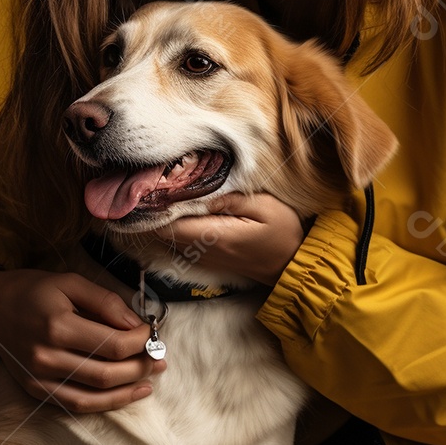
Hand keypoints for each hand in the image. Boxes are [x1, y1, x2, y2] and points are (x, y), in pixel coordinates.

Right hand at [0, 266, 165, 412]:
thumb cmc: (33, 290)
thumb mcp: (70, 282)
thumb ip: (106, 302)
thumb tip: (136, 324)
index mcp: (57, 326)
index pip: (112, 344)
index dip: (141, 341)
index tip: (153, 333)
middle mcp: (46, 357)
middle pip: (107, 373)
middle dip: (140, 366)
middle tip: (160, 357)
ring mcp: (39, 378)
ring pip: (94, 395)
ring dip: (129, 390)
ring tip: (152, 378)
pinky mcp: (35, 390)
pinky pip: (76, 404)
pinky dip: (106, 404)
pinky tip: (128, 394)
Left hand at [153, 192, 307, 286]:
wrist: (292, 263)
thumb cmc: (283, 232)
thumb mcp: (265, 206)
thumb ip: (231, 199)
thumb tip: (201, 190)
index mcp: (215, 236)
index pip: (169, 225)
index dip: (155, 206)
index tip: (153, 185)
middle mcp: (203, 250)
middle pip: (163, 231)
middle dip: (156, 208)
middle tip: (157, 181)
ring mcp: (204, 256)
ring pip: (170, 236)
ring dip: (165, 216)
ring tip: (167, 189)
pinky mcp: (208, 257)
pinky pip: (181, 241)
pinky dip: (176, 225)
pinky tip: (182, 207)